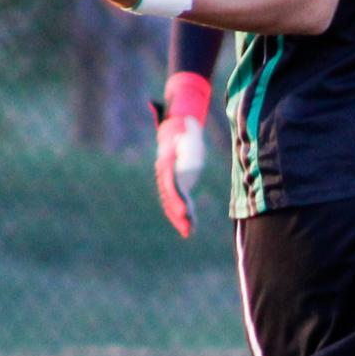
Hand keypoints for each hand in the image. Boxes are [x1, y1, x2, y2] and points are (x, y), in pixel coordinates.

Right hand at [153, 113, 205, 237]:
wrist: (176, 133)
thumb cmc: (185, 131)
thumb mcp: (189, 130)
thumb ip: (189, 130)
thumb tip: (188, 122)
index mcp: (167, 163)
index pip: (170, 182)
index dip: (176, 196)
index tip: (183, 208)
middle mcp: (164, 176)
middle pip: (169, 197)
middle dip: (177, 212)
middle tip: (186, 224)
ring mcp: (168, 183)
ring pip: (172, 204)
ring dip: (180, 219)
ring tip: (188, 232)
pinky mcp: (177, 187)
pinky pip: (178, 204)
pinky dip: (184, 217)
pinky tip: (190, 229)